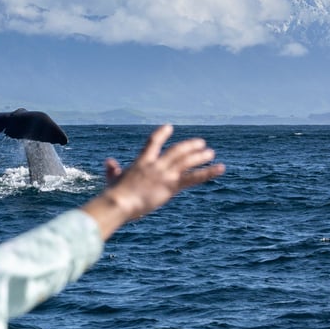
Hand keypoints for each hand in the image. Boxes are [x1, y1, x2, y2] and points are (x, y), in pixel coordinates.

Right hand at [83, 124, 224, 239]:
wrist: (120, 202)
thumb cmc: (114, 193)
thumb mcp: (113, 179)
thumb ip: (113, 170)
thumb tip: (109, 162)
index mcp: (142, 162)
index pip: (153, 142)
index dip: (161, 133)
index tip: (169, 127)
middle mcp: (156, 164)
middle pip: (177, 150)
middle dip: (189, 146)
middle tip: (200, 143)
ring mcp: (165, 174)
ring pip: (187, 160)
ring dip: (200, 155)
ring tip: (211, 152)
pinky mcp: (172, 185)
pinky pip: (194, 177)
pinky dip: (208, 172)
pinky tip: (220, 168)